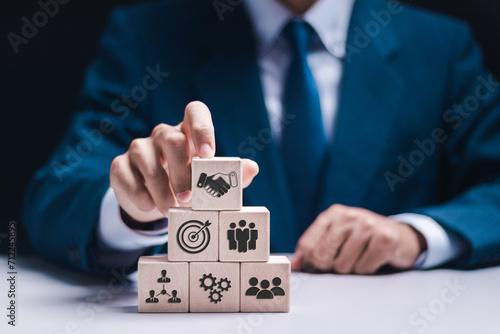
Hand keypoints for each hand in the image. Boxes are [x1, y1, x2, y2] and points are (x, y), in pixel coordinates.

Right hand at [109, 101, 258, 222]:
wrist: (154, 203)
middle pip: (172, 140)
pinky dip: (139, 194)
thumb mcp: (208, 183)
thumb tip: (252, 168)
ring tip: (171, 210)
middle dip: (182, 172)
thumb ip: (229, 176)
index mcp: (188, 133)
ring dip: (161, 190)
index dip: (202, 128)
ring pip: (148, 160)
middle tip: (188, 199)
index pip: (195, 111)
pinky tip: (149, 206)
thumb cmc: (187, 186)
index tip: (208, 154)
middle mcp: (163, 135)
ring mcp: (139, 148)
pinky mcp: (120, 166)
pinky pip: (126, 176)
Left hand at [291, 204, 425, 274]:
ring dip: (352, 268)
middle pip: (322, 257)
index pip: (307, 245)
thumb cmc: (363, 239)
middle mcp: (348, 216)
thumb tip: (294, 266)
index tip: (316, 267)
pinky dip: (368, 269)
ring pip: (342, 266)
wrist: (401, 236)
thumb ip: (314, 249)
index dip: (309, 262)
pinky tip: (375, 257)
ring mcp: (367, 225)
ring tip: (362, 256)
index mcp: (332, 214)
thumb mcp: (337, 237)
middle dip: (330, 267)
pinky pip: (363, 269)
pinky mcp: (384, 238)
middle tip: (343, 261)